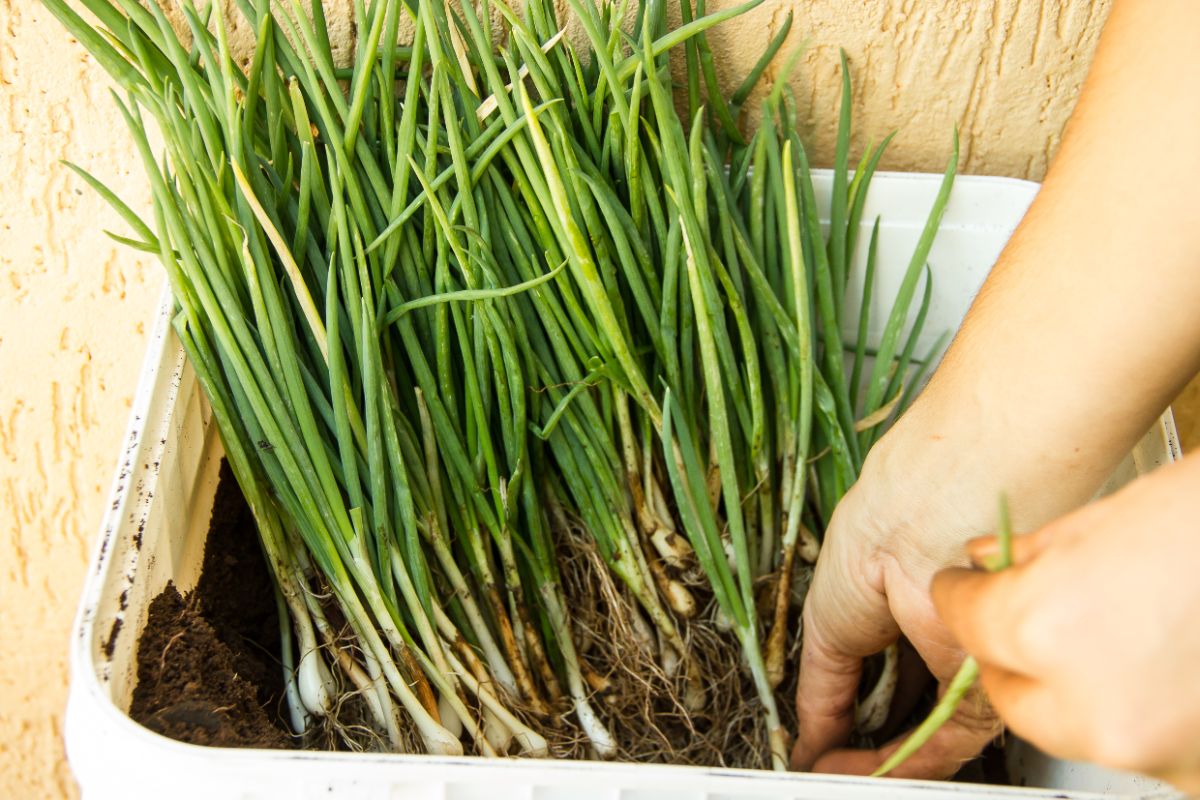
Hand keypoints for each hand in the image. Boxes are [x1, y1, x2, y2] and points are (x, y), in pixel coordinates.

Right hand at [791, 419, 1006, 778]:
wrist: (932, 514)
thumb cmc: (880, 536)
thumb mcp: (830, 623)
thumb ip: (825, 690)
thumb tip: (807, 743)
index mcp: (902, 619)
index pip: (877, 688)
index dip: (842, 724)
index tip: (816, 752)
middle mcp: (936, 647)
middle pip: (900, 718)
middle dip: (861, 748)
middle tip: (825, 768)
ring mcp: (963, 669)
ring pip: (924, 737)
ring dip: (878, 761)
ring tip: (835, 773)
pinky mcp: (988, 685)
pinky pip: (947, 740)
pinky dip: (901, 762)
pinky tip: (857, 769)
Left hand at [933, 454, 1199, 792]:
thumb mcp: (1113, 516)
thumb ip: (1037, 554)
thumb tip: (989, 565)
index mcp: (1051, 627)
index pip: (967, 623)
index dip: (959, 598)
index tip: (963, 588)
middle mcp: (1093, 706)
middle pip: (1012, 695)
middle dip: (1010, 655)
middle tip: (1022, 618)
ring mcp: (1157, 752)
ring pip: (1076, 729)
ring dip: (1076, 690)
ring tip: (1115, 636)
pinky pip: (1144, 746)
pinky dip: (1142, 712)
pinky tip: (1167, 669)